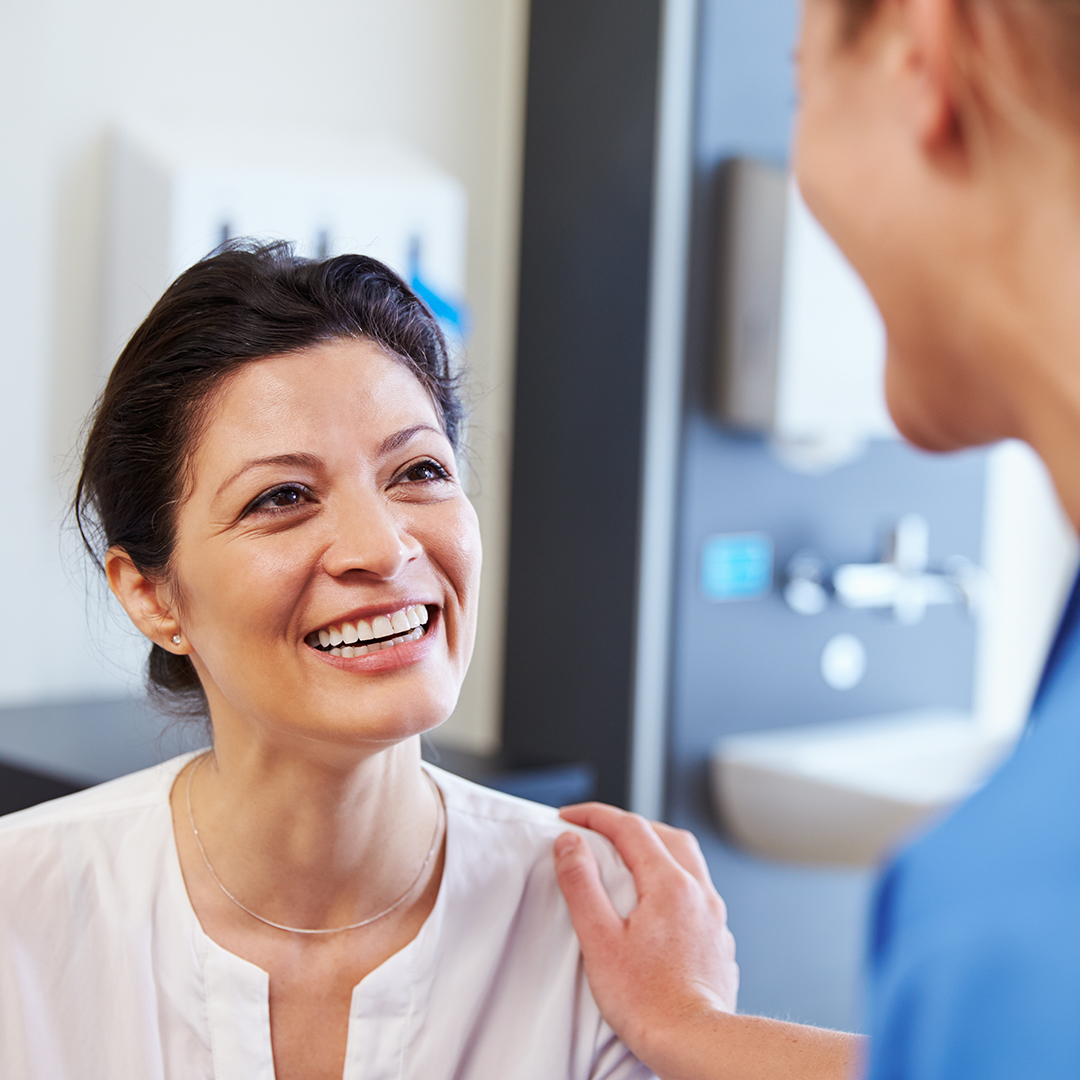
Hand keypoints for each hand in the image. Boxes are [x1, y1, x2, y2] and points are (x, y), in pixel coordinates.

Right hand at [555, 803, 863, 1079]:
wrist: (695, 1043)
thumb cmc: (648, 1001)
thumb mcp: (599, 939)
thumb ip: (582, 884)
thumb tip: (571, 843)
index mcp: (669, 884)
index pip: (630, 828)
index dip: (595, 816)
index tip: (569, 817)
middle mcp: (698, 892)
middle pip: (665, 835)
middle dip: (629, 825)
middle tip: (598, 831)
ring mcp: (713, 916)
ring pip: (687, 861)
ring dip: (656, 849)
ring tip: (628, 860)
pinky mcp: (718, 940)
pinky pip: (697, 891)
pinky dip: (673, 880)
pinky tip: (657, 903)